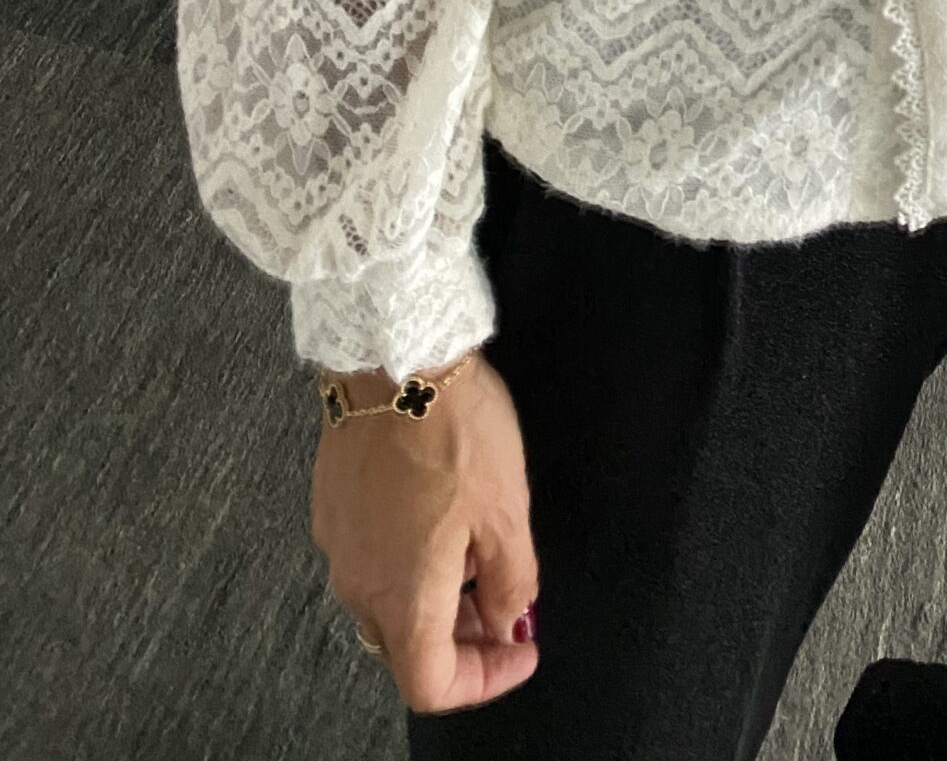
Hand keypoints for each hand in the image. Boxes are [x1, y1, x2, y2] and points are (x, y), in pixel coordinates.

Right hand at [312, 350, 539, 713]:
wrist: (394, 356)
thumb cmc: (453, 429)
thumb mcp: (507, 509)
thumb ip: (511, 580)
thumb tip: (509, 620)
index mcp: (403, 595)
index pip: (431, 684)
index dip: (484, 681)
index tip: (520, 649)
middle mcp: (359, 582)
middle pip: (406, 648)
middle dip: (462, 640)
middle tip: (506, 605)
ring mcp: (338, 543)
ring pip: (387, 602)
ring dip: (436, 598)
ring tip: (478, 549)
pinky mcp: (333, 506)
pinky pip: (371, 558)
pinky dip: (409, 560)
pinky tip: (441, 513)